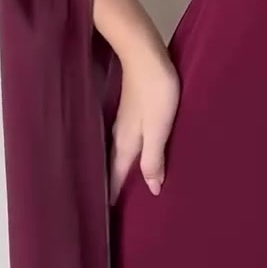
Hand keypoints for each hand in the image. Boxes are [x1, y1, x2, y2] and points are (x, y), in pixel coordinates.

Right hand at [110, 48, 179, 200]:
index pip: (117, 174)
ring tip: (122, 183)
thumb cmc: (155, 92)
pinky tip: (133, 152)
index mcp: (126, 143)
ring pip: (119, 152)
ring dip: (120, 167)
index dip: (114, 193)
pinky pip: (126, 139)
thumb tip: (152, 189)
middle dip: (114, 184)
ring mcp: (124, 121)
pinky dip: (127, 152)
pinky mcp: (130, 109)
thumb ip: (154, 159)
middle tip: (112, 204)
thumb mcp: (158, 129)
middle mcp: (120, 134)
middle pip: (115, 165)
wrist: (144, 55)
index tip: (108, 212)